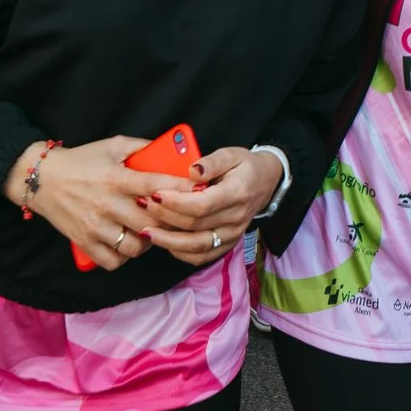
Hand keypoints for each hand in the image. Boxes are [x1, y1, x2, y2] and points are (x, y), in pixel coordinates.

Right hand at [17, 135, 193, 271]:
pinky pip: (113, 261)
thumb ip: (142, 147)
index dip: (181, 190)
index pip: (157, 186)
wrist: (41, 178)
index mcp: (117, 178)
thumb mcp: (112, 146)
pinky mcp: (84, 242)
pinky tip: (126, 243)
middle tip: (175, 219)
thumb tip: (172, 149)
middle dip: (169, 223)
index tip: (198, 192)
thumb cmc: (81, 161)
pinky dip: (123, 256)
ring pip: (136, 246)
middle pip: (152, 223)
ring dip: (148, 243)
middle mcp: (107, 204)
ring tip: (148, 232)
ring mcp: (95, 226)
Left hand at [136, 146, 284, 267]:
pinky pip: (202, 257)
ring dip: (168, 241)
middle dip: (165, 217)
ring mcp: (233, 234)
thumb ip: (211, 161)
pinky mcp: (228, 244)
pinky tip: (164, 242)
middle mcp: (236, 218)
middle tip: (143, 205)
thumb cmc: (245, 166)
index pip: (202, 204)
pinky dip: (181, 253)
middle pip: (194, 225)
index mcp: (237, 193)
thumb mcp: (231, 154)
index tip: (155, 194)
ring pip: (196, 246)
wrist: (267, 182)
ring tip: (145, 231)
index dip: (176, 202)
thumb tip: (191, 170)